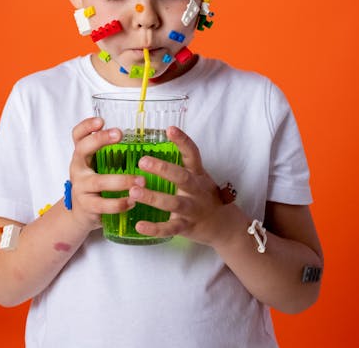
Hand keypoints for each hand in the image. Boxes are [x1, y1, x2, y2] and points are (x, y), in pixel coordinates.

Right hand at [69, 117, 145, 233]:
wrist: (81, 213)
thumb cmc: (96, 183)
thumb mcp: (99, 165)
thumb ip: (113, 152)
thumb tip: (147, 136)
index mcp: (82, 155)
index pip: (78, 135)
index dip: (86, 126)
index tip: (101, 121)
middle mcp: (78, 168)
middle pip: (83, 149)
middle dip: (100, 139)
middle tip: (119, 134)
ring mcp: (80, 187)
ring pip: (98, 181)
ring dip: (121, 181)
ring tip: (141, 180)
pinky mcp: (87, 206)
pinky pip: (103, 205)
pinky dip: (120, 203)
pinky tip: (133, 201)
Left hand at [128, 126, 225, 245]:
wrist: (224, 226)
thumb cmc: (205, 197)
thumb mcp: (198, 178)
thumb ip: (180, 166)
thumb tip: (151, 150)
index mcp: (198, 174)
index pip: (192, 154)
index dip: (183, 141)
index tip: (170, 129)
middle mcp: (197, 190)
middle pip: (182, 177)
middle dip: (163, 168)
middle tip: (142, 161)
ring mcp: (193, 209)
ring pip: (174, 203)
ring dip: (153, 197)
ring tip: (134, 191)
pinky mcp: (188, 227)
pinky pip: (171, 228)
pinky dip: (155, 228)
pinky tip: (139, 226)